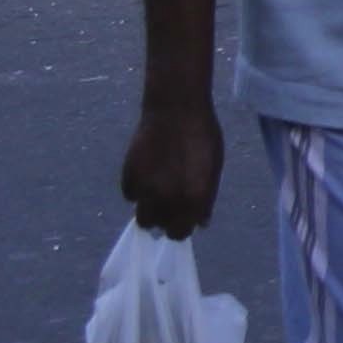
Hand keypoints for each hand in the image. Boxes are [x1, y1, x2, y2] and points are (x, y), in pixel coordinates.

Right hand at [120, 97, 223, 236]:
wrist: (176, 109)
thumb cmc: (201, 135)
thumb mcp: (213, 167)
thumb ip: (206, 198)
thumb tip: (201, 223)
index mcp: (194, 198)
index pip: (181, 232)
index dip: (182, 227)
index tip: (182, 220)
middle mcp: (169, 199)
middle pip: (160, 228)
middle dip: (165, 220)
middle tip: (169, 204)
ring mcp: (147, 190)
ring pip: (142, 218)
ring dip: (150, 209)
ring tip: (157, 192)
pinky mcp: (129, 177)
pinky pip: (130, 195)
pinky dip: (137, 189)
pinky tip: (147, 173)